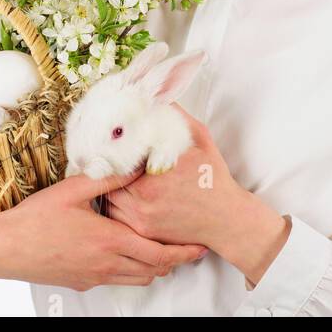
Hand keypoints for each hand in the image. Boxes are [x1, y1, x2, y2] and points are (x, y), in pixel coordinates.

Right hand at [0, 166, 207, 290]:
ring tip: (161, 250)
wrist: (3, 249)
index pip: (159, 254)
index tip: (199, 246)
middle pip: (154, 271)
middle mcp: (106, 264)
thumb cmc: (34, 219)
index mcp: (110, 241)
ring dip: (153, 267)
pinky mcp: (82, 282)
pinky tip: (124, 252)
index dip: (183, 252)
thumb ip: (108, 177)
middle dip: (174, 261)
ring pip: (137, 279)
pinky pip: (116, 280)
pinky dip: (130, 270)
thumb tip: (135, 162)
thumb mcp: (73, 190)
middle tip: (188, 249)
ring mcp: (94, 276)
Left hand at [103, 104, 247, 251]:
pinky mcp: (144, 234)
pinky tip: (122, 195)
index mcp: (154, 175)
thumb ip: (176, 117)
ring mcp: (142, 220)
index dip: (109, 150)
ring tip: (111, 176)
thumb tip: (158, 97)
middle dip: (106, 168)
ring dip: (107, 188)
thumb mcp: (200, 139)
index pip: (115, 159)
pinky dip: (115, 206)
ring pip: (107, 200)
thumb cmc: (213, 179)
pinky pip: (116, 219)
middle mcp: (144, 200)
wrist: (227, 218)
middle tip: (104, 157)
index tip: (110, 142)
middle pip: (107, 180)